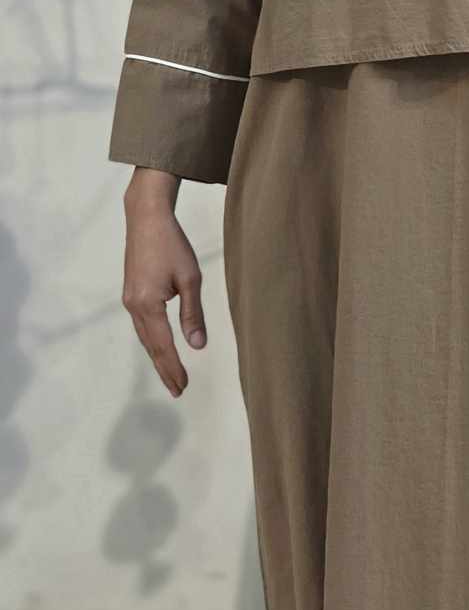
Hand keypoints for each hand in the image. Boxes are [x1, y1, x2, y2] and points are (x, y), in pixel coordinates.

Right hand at [122, 184, 206, 397]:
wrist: (146, 218)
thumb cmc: (172, 244)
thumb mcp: (190, 278)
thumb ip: (193, 313)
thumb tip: (198, 345)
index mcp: (148, 304)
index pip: (163, 345)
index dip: (174, 367)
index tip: (183, 386)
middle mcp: (134, 305)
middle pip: (151, 346)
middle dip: (165, 369)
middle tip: (178, 390)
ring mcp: (130, 300)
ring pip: (145, 337)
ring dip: (158, 357)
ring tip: (172, 375)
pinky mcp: (131, 293)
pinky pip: (143, 325)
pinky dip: (152, 341)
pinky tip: (161, 347)